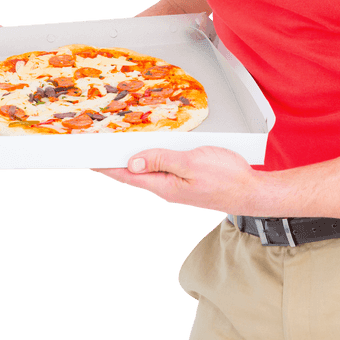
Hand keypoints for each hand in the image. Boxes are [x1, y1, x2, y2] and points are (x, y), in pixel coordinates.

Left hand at [92, 146, 265, 214]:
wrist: (251, 192)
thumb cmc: (227, 178)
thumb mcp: (192, 163)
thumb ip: (162, 161)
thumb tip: (133, 163)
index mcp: (163, 186)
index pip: (127, 176)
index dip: (106, 166)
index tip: (88, 160)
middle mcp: (166, 188)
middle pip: (134, 174)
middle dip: (116, 162)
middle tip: (98, 148)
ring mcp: (176, 186)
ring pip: (148, 171)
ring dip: (133, 160)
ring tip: (118, 148)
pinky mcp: (185, 181)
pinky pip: (162, 169)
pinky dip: (151, 159)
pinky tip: (149, 153)